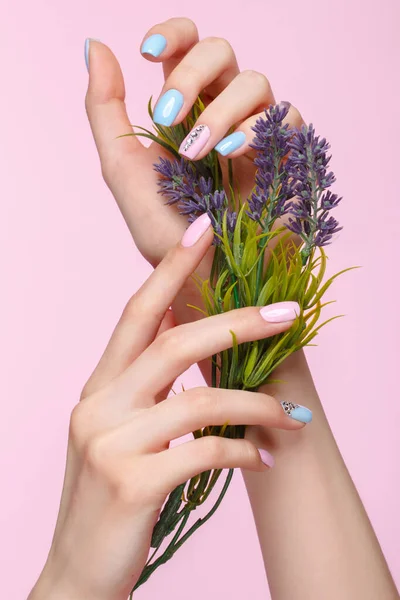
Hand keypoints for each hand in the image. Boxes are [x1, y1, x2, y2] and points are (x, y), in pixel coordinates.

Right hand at [29, 217, 304, 599]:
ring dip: (257, 404)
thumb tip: (185, 326)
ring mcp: (111, 445)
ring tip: (292, 416)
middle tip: (288, 315)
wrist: (78, 569)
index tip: (203, 230)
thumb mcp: (120, 430)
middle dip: (238, 323)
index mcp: (99, 387)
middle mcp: (99, 406)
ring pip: (201, 401)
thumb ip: (146, 382)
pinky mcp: (132, 484)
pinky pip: (205, 453)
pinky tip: (262, 459)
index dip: (170, 269)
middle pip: (174, 343)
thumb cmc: (111, 495)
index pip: (136, 313)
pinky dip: (242, 452)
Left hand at [84, 18, 302, 313]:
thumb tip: (97, 45)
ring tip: (198, 154)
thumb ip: (105, 108)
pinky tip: (230, 156)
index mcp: (184, 107)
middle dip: (191, 76)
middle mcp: (222, 111)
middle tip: (167, 116)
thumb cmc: (162, 228)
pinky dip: (255, 131)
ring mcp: (256, 131)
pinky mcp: (285, 154)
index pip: (186, 45)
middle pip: (221, 52)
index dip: (173, 34)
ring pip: (255, 82)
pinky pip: (286, 117)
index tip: (146, 52)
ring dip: (221, 111)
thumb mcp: (121, 167)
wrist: (201, 275)